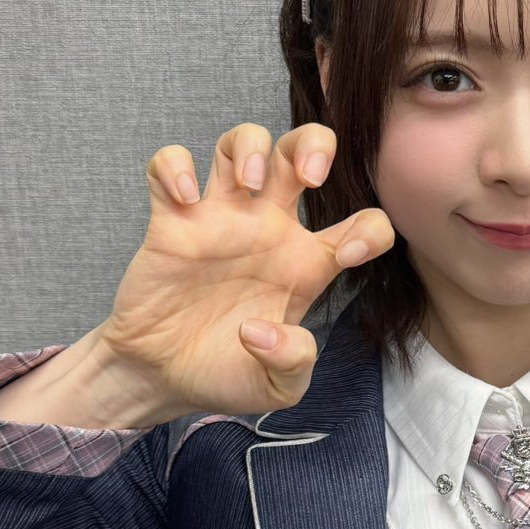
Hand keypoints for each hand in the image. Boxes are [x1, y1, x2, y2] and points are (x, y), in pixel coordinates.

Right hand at [97, 120, 393, 414]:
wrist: (160, 378)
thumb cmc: (225, 374)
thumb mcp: (276, 388)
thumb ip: (292, 362)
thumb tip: (261, 331)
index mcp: (307, 265)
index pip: (363, 224)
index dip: (369, 230)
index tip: (346, 257)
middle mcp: (269, 230)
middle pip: (302, 149)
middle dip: (314, 145)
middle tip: (309, 178)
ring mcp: (220, 218)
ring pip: (241, 141)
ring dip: (249, 145)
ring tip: (248, 182)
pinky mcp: (172, 220)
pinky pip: (170, 164)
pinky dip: (176, 167)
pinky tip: (184, 201)